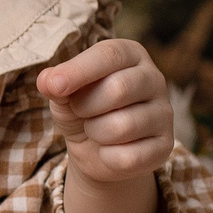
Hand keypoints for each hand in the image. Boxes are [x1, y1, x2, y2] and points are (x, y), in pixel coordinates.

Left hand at [35, 38, 173, 194]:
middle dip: (85, 105)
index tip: (53, 85)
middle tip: (80, 111)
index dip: (79, 70)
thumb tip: (47, 81)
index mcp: (131, 54)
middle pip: (118, 89)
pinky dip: (107, 157)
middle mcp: (154, 79)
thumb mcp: (64, 93)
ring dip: (95, 132)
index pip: (109, 55)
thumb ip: (55, 84)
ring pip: (122, 126)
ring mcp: (164, 113)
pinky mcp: (165, 146)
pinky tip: (108, 150)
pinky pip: (129, 157)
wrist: (96, 150)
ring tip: (95, 129)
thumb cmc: (82, 109)